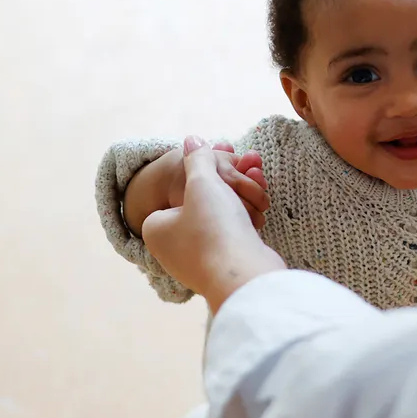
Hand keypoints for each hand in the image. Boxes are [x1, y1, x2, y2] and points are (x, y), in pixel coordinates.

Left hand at [143, 137, 286, 311]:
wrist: (243, 276)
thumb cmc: (214, 229)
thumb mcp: (203, 183)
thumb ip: (198, 159)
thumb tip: (192, 140)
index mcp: (155, 230)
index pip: (176, 193)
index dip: (200, 179)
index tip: (219, 172)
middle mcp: (171, 250)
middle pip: (201, 204)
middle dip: (228, 185)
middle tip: (248, 170)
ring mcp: (197, 262)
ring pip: (220, 219)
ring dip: (241, 200)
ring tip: (260, 187)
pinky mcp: (222, 269)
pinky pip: (232, 237)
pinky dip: (246, 222)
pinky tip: (261, 212)